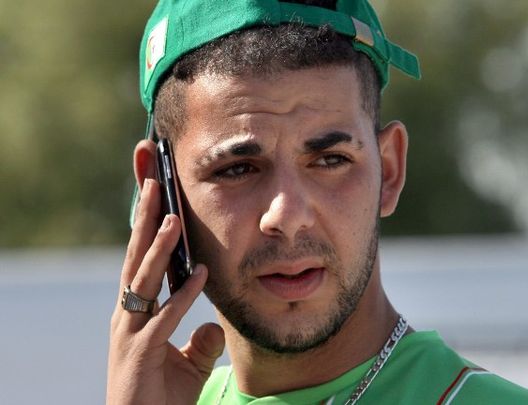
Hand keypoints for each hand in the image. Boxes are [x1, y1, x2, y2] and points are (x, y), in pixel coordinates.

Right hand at [107, 178, 224, 404]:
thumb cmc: (161, 399)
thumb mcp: (188, 365)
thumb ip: (200, 342)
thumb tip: (214, 328)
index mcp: (136, 311)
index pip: (142, 259)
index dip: (148, 226)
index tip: (158, 193)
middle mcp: (128, 315)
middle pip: (137, 257)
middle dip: (146, 219)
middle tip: (154, 181)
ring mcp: (131, 333)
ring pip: (144, 280)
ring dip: (159, 248)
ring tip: (173, 217)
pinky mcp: (141, 354)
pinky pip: (166, 317)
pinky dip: (183, 294)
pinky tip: (200, 273)